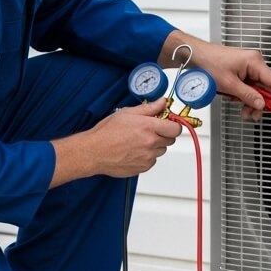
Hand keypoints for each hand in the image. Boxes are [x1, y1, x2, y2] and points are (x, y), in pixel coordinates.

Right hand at [49, 100, 181, 185]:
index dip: (173, 125)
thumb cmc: (107, 132)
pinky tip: (134, 150)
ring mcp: (148, 157)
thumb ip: (149, 108)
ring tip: (138, 141)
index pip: (176, 128)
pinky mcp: (143, 167)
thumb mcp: (128, 113)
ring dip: (155, 146)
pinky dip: (147, 156)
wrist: (94, 152)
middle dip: (163, 134)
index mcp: (149, 127)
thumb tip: (162, 102)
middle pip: (170, 140)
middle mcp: (151, 143)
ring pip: (161, 151)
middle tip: (150, 130)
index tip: (168, 123)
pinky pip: (152, 161)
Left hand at [163, 32, 270, 121]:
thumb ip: (248, 95)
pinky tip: (238, 102)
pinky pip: (249, 86)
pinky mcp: (241, 71)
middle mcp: (254, 63)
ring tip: (244, 112)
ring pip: (256, 89)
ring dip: (251, 101)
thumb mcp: (229, 84)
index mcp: (254, 62)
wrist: (196, 56)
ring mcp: (248, 67)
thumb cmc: (210, 63)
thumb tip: (261, 104)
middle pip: (265, 87)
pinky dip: (245, 96)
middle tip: (255, 114)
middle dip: (260, 102)